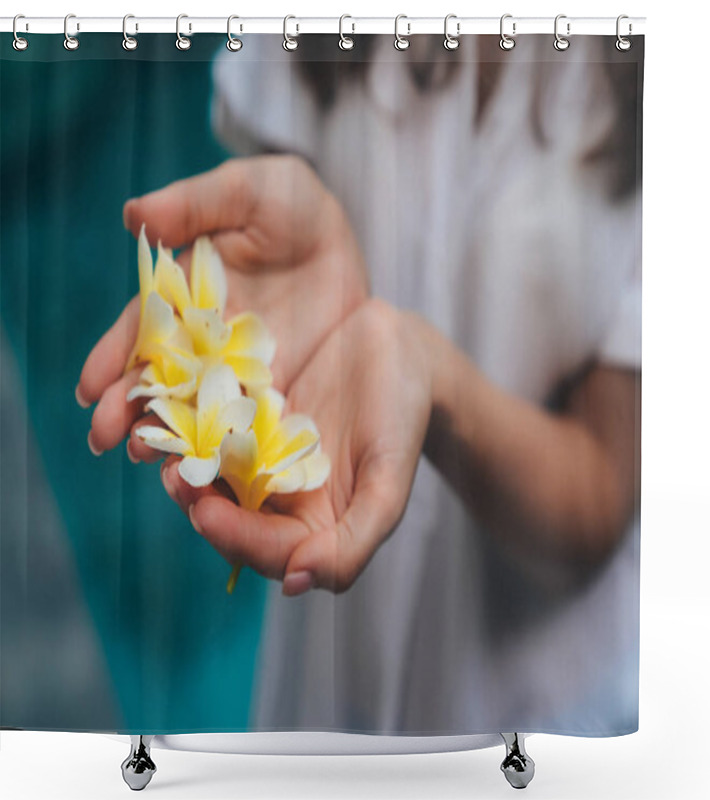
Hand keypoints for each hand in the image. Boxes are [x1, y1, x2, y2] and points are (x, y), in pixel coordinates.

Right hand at [77, 155, 367, 456]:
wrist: (344, 240)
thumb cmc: (292, 206)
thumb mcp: (250, 191)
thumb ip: (197, 203)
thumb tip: (134, 215)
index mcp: (183, 295)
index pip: (142, 329)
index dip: (113, 356)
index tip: (90, 388)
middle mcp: (203, 339)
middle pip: (160, 378)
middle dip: (129, 407)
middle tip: (106, 439)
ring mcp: (239, 368)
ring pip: (195, 408)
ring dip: (168, 434)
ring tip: (145, 460)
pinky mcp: (275, 387)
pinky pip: (246, 420)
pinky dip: (224, 444)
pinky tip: (209, 467)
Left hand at [160, 299, 433, 595]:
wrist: (399, 349)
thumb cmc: (402, 418)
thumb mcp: (389, 483)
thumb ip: (353, 543)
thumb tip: (297, 584)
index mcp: (311, 523)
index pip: (266, 547)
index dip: (235, 536)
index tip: (206, 514)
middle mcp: (274, 492)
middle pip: (225, 510)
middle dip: (194, 497)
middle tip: (171, 477)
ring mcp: (252, 449)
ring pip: (205, 466)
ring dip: (176, 459)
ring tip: (151, 441)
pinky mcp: (239, 406)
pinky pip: (203, 415)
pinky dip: (178, 412)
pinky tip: (157, 403)